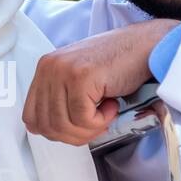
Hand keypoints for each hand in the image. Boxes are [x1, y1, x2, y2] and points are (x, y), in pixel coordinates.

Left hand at [22, 18, 178, 144]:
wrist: (148, 46)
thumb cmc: (119, 66)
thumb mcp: (79, 83)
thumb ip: (61, 102)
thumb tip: (50, 132)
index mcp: (45, 69)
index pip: (32, 118)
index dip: (56, 132)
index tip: (79, 127)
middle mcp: (49, 67)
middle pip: (47, 126)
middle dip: (74, 135)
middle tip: (97, 123)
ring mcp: (63, 71)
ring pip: (63, 125)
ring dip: (90, 128)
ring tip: (106, 112)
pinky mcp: (80, 77)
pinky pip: (82, 118)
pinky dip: (101, 121)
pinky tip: (112, 105)